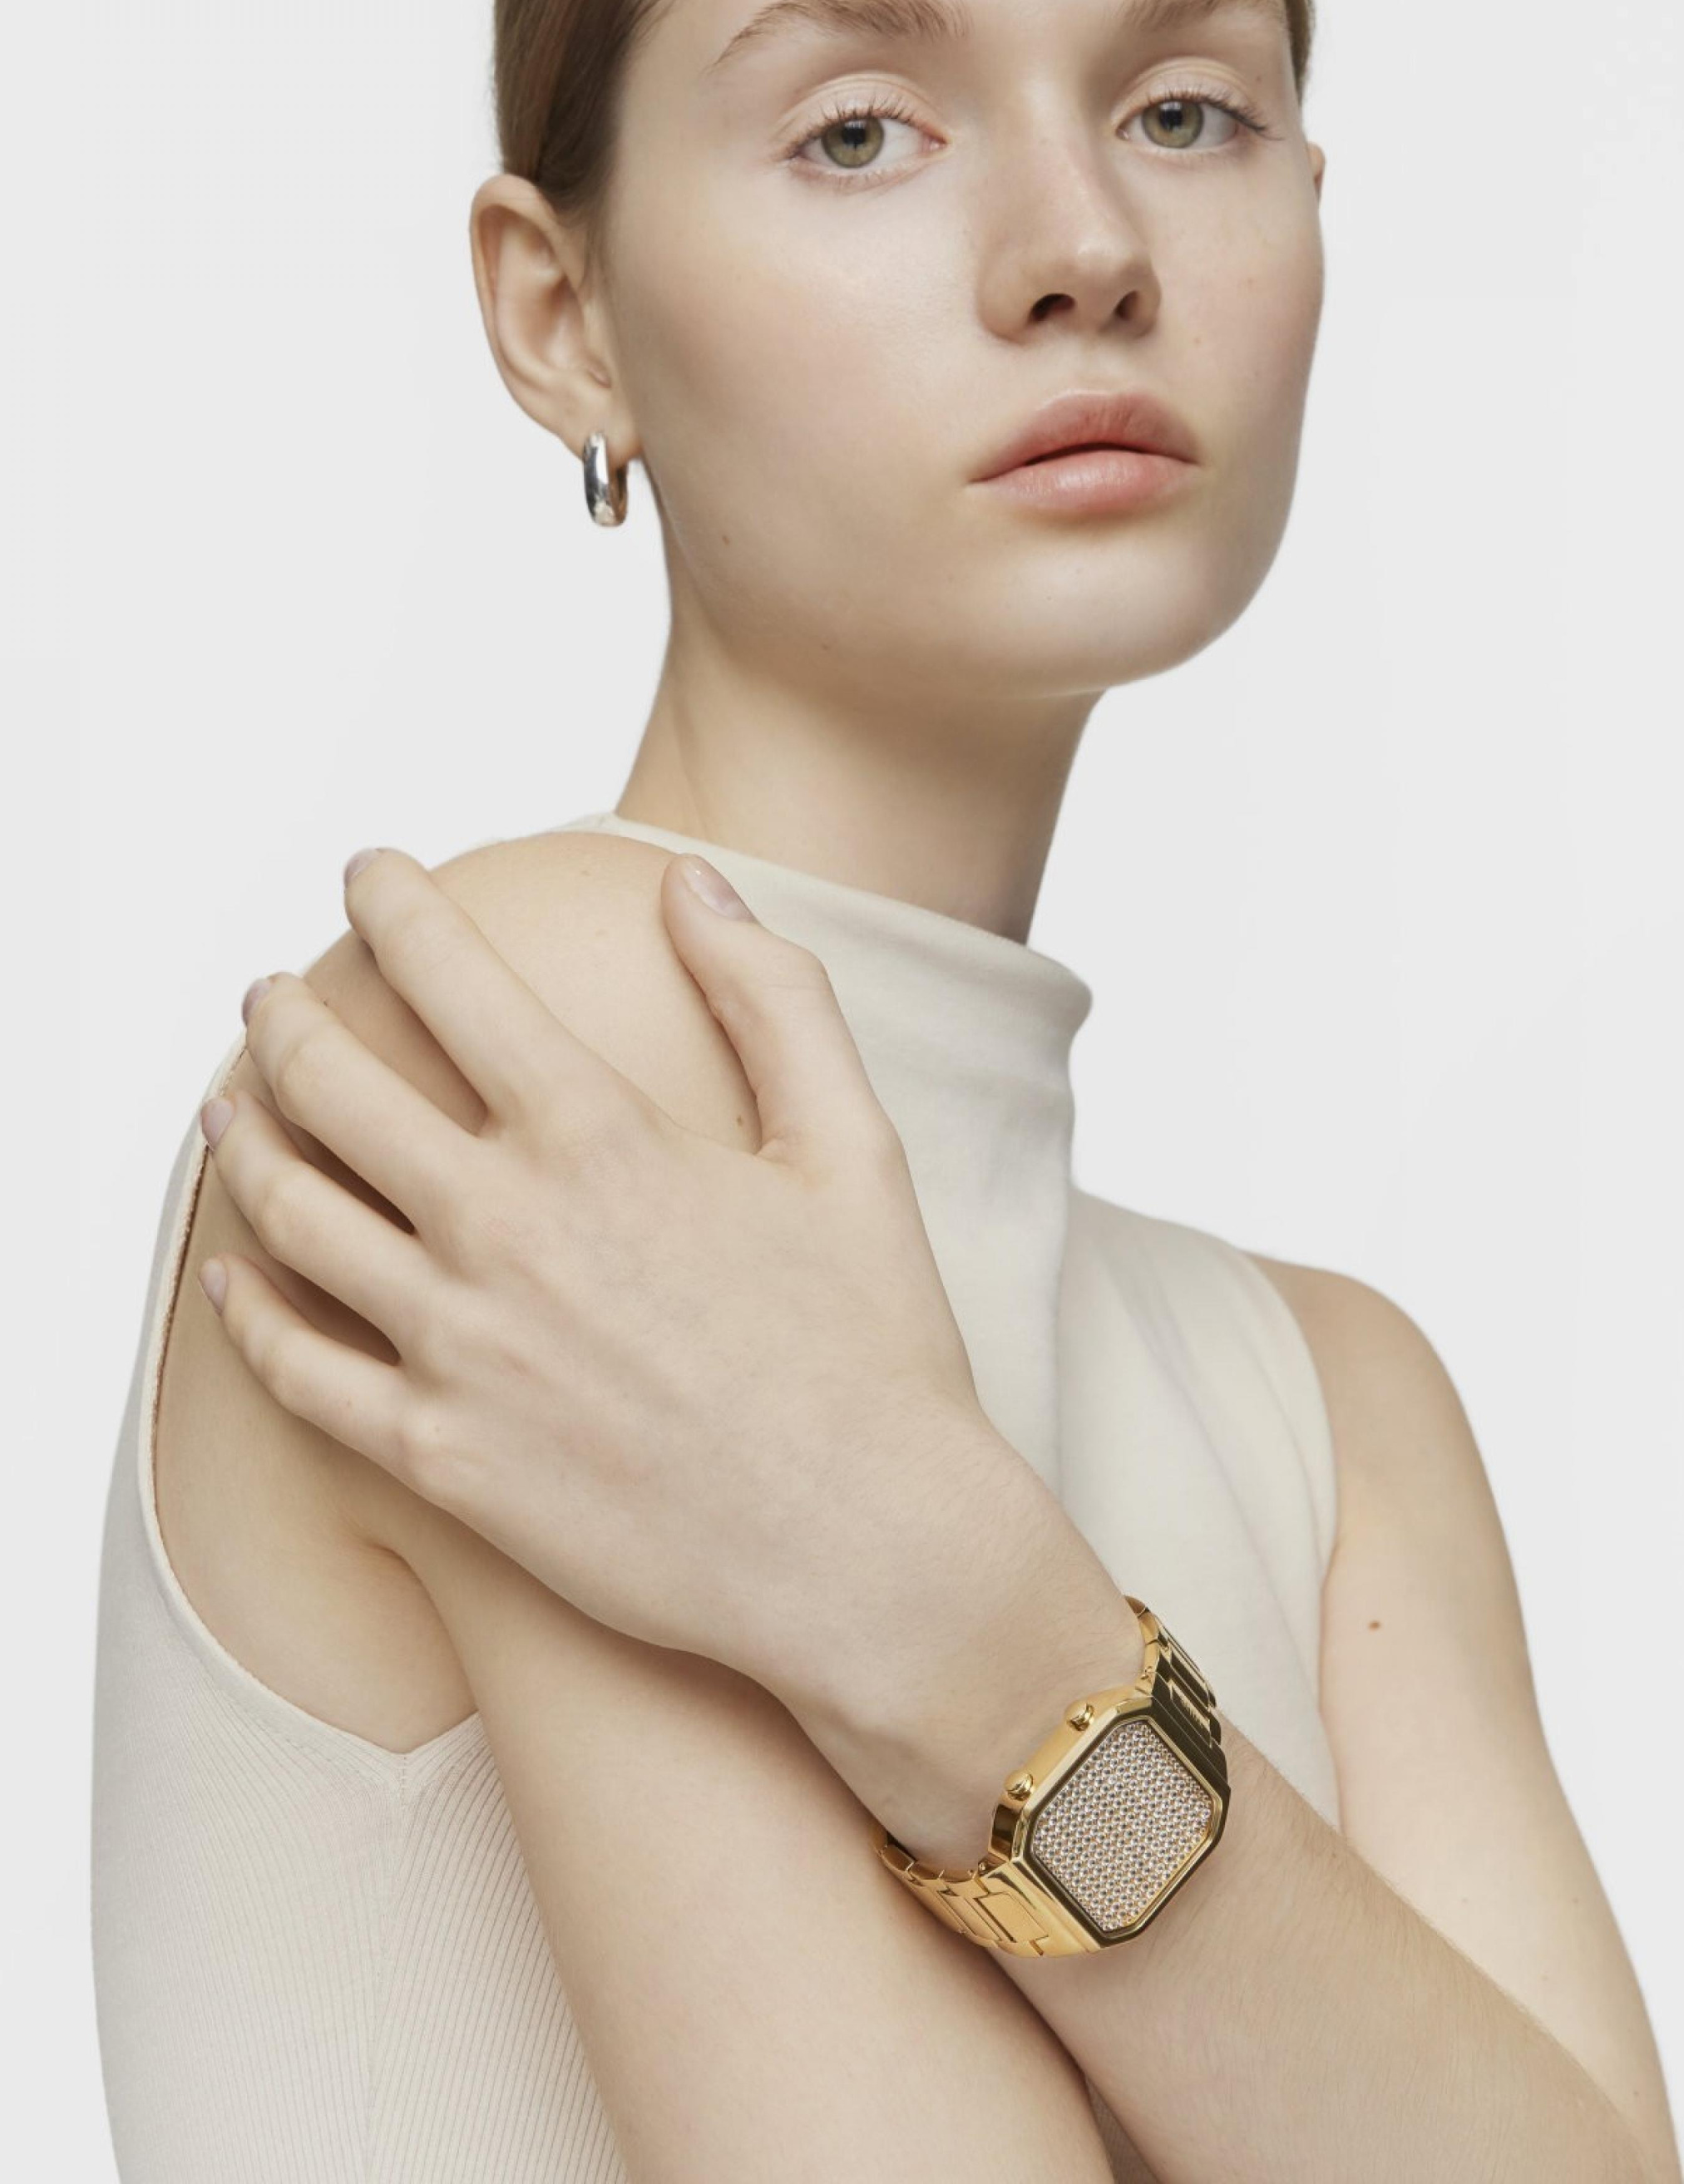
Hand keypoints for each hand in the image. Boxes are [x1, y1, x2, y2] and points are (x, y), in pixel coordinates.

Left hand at [198, 844, 1128, 1820]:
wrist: (867, 1552)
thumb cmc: (873, 1346)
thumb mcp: (853, 1145)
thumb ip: (772, 997)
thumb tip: (690, 882)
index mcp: (599, 1136)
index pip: (449, 976)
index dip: (392, 904)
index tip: (368, 871)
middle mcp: (503, 1228)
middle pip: (331, 1086)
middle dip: (282, 1020)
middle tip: (268, 995)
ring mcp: (459, 1348)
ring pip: (291, 1216)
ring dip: (240, 1141)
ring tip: (227, 1107)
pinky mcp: (440, 1460)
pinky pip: (297, 1374)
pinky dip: (244, 1316)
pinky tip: (228, 1282)